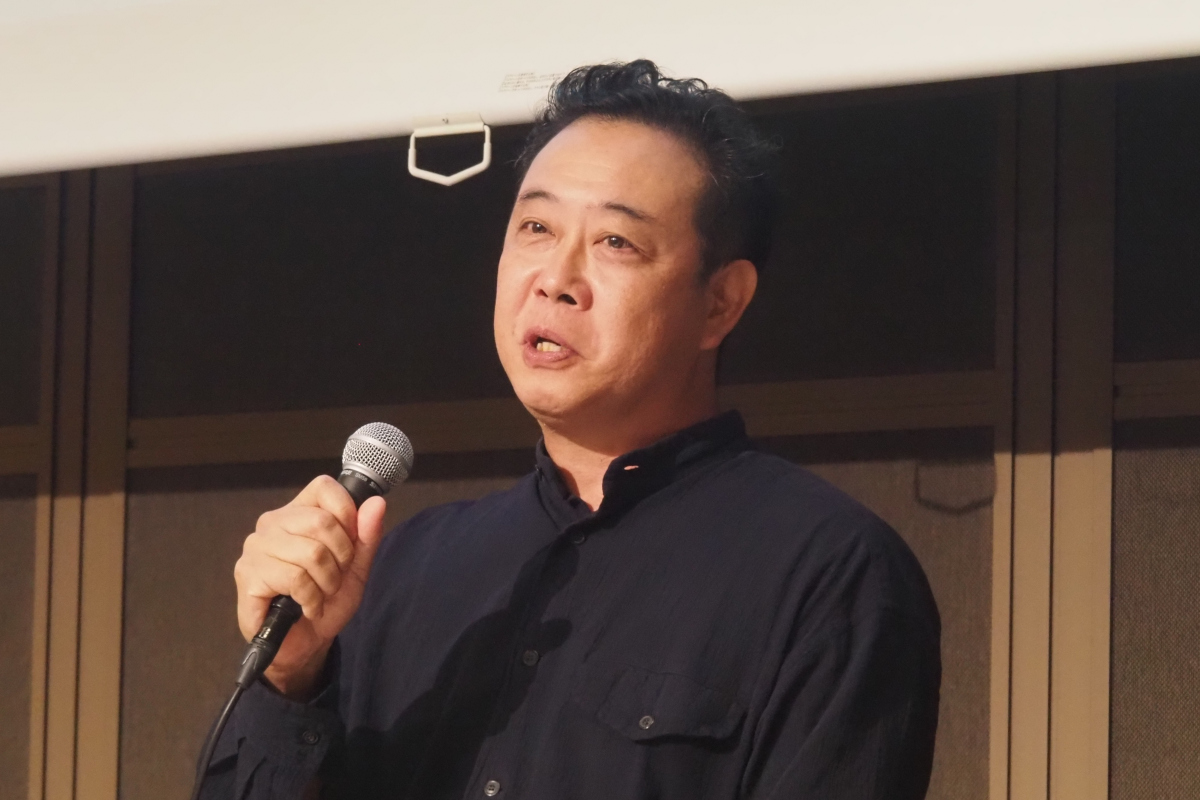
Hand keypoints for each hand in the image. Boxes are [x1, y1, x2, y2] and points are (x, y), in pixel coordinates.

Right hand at [234, 475, 386, 698]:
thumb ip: (367, 536)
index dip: (347, 513)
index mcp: (298, 513)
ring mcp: (256, 548)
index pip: (324, 487)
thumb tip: (377, 502)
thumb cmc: (327, 600)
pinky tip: (307, 607)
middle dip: (341, 558)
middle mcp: (272, 523)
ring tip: (320, 594)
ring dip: (326, 582)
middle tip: (334, 579)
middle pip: (322, 521)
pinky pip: (295, 578)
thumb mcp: (357, 568)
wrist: (304, 643)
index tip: (350, 545)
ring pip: (311, 552)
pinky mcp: (247, 575)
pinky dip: (311, 599)